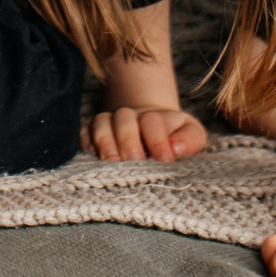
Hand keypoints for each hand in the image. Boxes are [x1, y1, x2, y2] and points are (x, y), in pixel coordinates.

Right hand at [83, 104, 208, 162]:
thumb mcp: (191, 136)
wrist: (150, 128)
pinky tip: (92, 155)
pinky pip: (83, 131)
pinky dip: (86, 140)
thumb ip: (190, 140)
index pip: (153, 122)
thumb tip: (176, 149)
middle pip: (124, 118)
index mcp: (156, 117)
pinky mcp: (92, 131)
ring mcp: (110, 122)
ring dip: (105, 140)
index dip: (158, 140)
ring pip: (101, 121)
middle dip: (128, 140)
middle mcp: (130, 116)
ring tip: (111, 160)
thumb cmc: (174, 138)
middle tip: (134, 160)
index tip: (165, 160)